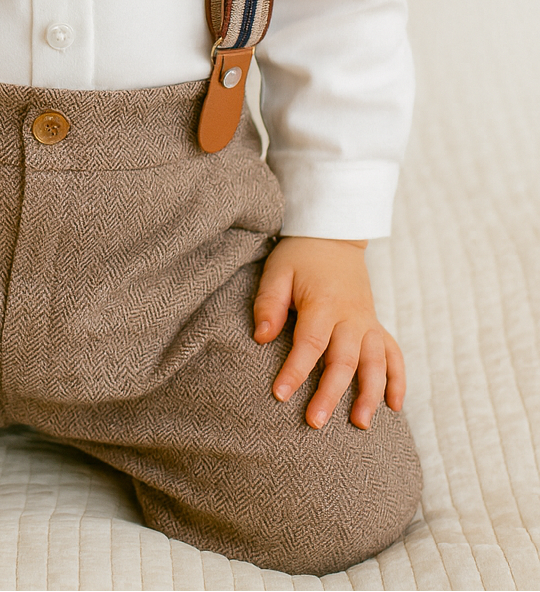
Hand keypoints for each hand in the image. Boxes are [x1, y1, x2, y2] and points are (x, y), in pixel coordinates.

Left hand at [253, 236, 404, 429]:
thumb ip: (269, 304)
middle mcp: (351, 316)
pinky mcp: (376, 325)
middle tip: (315, 422)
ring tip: (360, 424)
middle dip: (331, 393)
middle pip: (345, 360)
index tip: (280, 395)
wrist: (333, 236)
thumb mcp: (277, 271)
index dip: (295, 371)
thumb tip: (262, 337)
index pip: (310, 343)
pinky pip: (394, 354)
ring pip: (375, 363)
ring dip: (371, 394)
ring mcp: (368, 322)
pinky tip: (395, 406)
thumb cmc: (299, 256)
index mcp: (323, 303)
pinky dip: (398, 380)